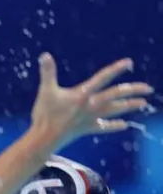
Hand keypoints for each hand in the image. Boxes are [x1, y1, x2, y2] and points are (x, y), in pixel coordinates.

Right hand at [30, 54, 152, 147]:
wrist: (45, 139)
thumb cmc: (45, 114)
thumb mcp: (45, 90)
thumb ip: (47, 72)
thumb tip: (44, 55)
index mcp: (83, 94)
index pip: (103, 78)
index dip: (116, 69)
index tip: (129, 63)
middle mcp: (91, 105)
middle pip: (116, 95)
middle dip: (133, 91)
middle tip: (148, 88)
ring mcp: (91, 118)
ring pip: (114, 110)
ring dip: (129, 106)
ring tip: (143, 103)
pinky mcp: (87, 128)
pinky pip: (103, 127)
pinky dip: (114, 126)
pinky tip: (125, 125)